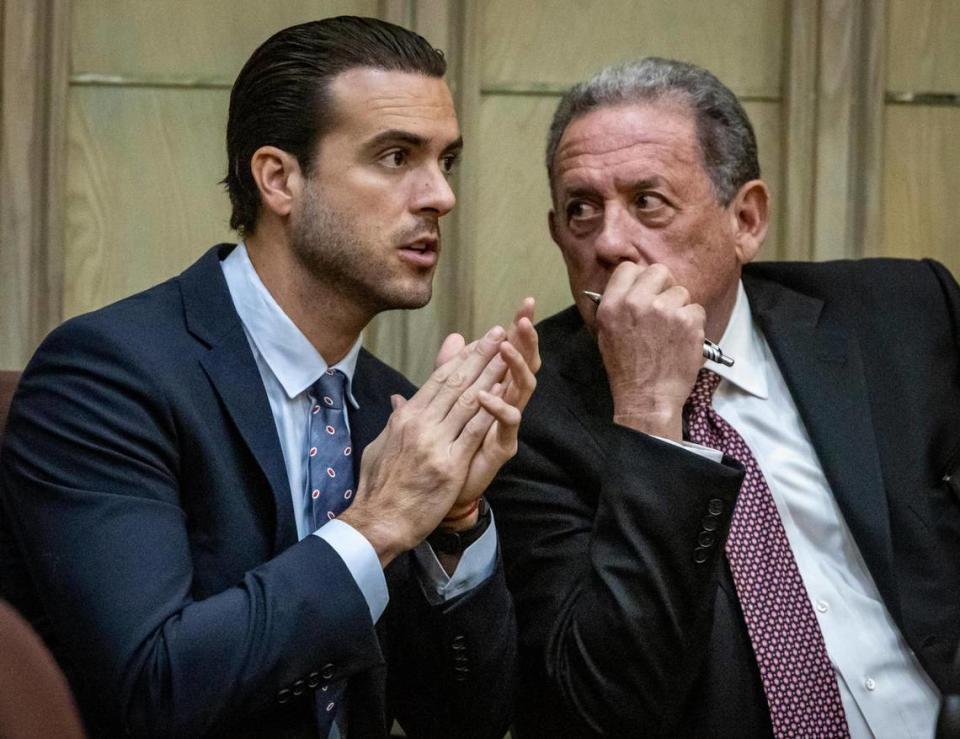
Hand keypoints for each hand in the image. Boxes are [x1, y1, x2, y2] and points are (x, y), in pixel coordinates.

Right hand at [339, 326, 512, 565]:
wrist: (379, 520)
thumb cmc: (380, 486)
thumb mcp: (381, 444)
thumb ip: (395, 419)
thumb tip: (399, 400)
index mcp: (405, 417)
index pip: (437, 380)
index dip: (460, 358)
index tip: (476, 342)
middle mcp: (420, 423)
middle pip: (455, 382)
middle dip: (480, 356)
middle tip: (498, 333)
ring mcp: (434, 442)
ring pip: (468, 400)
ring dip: (491, 374)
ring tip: (507, 354)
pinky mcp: (449, 464)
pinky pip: (474, 430)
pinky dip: (491, 409)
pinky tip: (506, 392)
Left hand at [439, 298, 539, 527]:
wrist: (441, 489)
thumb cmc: (447, 444)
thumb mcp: (445, 398)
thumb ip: (450, 369)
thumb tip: (456, 337)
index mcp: (494, 388)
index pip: (510, 352)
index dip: (518, 328)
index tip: (525, 304)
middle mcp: (506, 403)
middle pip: (524, 365)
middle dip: (527, 340)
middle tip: (526, 317)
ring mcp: (506, 424)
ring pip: (522, 389)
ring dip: (515, 366)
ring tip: (507, 347)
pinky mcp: (503, 446)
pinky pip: (508, 423)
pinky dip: (499, 407)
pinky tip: (487, 395)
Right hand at [593, 263, 703, 439]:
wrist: (647, 397)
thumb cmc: (626, 369)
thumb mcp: (606, 333)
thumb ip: (616, 304)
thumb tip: (631, 284)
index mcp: (612, 304)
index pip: (629, 268)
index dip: (640, 278)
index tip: (646, 290)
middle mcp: (636, 302)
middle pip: (659, 271)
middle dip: (664, 286)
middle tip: (664, 307)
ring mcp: (664, 310)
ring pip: (681, 292)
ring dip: (680, 308)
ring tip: (671, 332)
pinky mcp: (688, 321)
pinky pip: (697, 309)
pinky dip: (693, 324)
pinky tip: (682, 341)